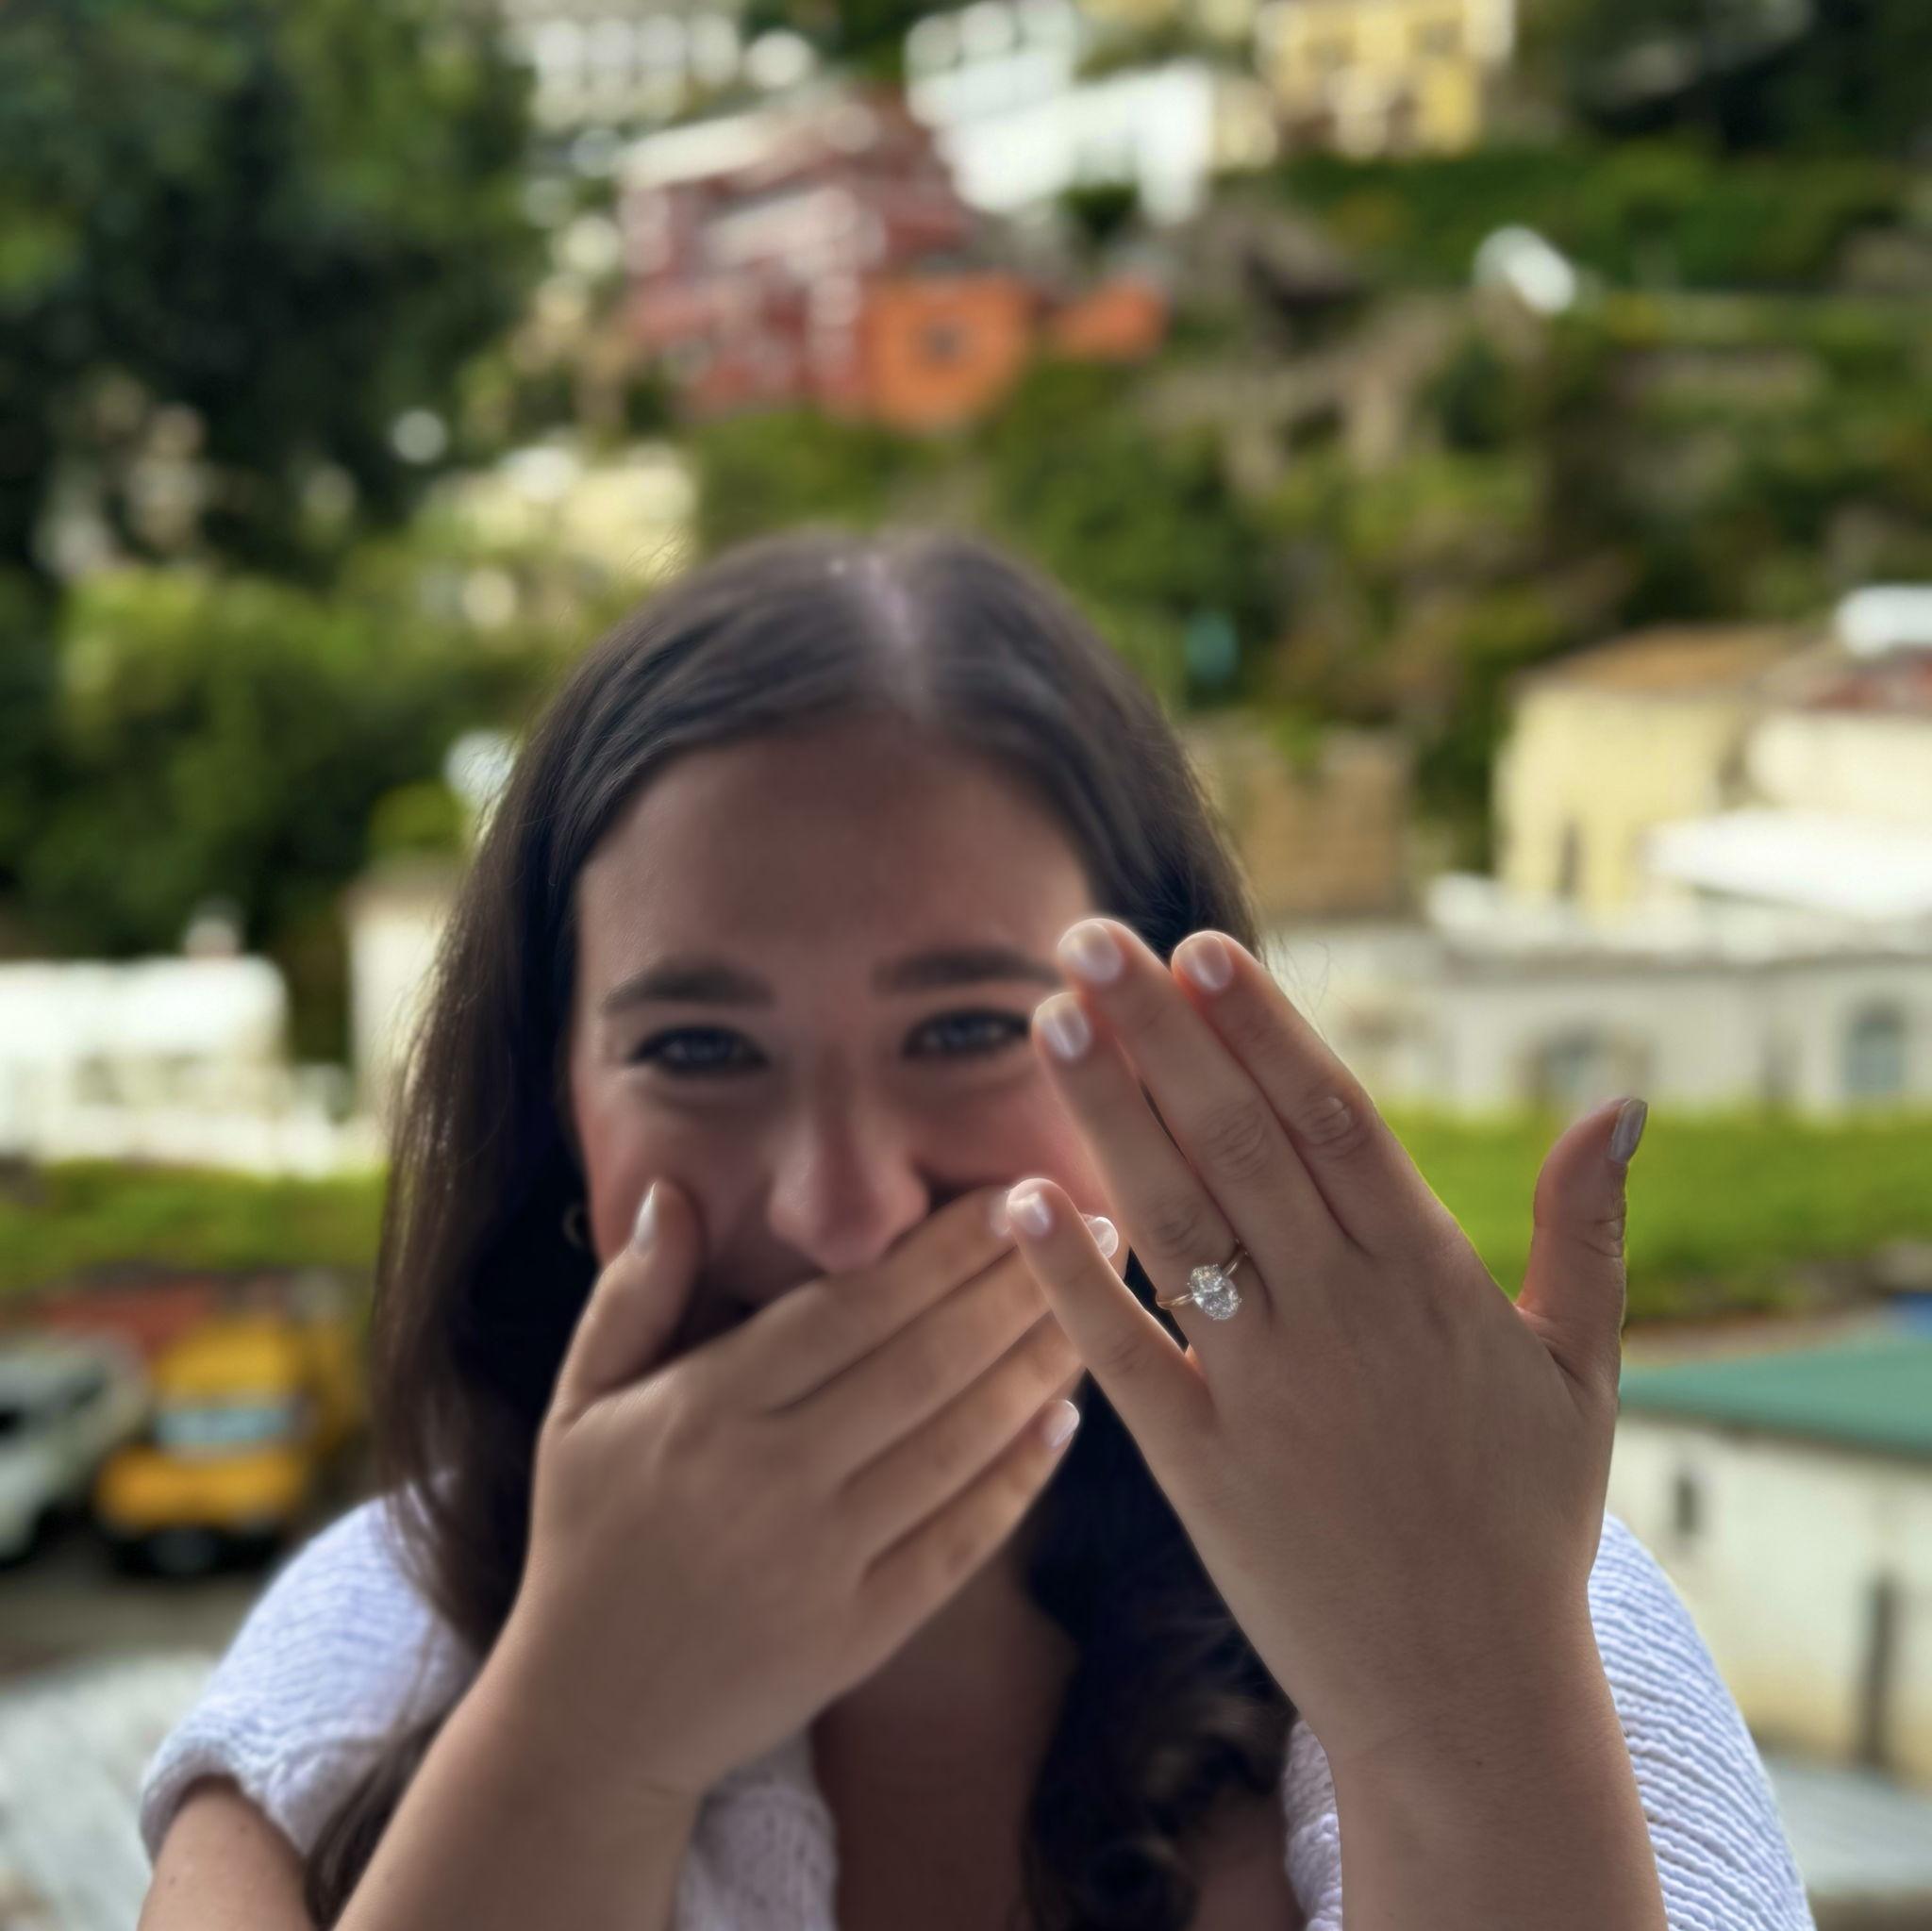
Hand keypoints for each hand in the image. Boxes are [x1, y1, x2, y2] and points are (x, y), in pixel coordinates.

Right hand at [491, 1179, 1105, 1806]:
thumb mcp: (581, 1405)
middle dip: (1017, 1287)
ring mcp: (824, 1561)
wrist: (591, 1719)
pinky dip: (1018, 1479)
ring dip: (1037, 1368)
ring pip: (957, 1444)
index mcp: (708, 1409)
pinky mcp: (862, 1633)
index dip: (942, 1251)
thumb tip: (673, 1191)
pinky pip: (960, 1542)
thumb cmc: (589, 1538)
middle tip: (1092, 1227)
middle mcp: (773, 1478)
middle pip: (925, 1363)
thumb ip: (633, 1295)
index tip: (1010, 1197)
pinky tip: (1065, 1421)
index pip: (852, 1309)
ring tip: (1095, 1304)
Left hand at [1000, 917, 1646, 1779]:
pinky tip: (1019, 1203)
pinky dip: (1071, 1282)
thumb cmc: (1524, 1521)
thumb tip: (1621, 1104)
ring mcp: (1265, 1391)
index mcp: (1428, 1278)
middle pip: (1237, 1142)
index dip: (1262, 1028)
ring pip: (1175, 1222)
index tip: (1198, 947)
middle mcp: (1341, 1316)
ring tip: (1050, 1019)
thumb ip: (1587, 1229)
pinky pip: (1124, 1359)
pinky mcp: (1200, 1470)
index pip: (1333, 1118)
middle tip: (1085, 938)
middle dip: (1159, 1032)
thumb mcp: (1581, 1370)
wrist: (1471, 1695)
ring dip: (1107, 1115)